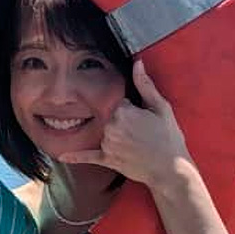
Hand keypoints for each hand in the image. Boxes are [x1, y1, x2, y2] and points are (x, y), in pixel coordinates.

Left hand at [59, 60, 194, 185]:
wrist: (170, 170)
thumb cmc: (169, 137)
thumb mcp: (161, 107)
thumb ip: (145, 85)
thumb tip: (137, 63)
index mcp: (123, 112)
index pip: (119, 102)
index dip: (132, 109)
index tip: (144, 117)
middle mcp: (111, 127)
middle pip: (110, 117)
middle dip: (124, 122)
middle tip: (143, 132)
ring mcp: (107, 144)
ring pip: (105, 133)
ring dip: (115, 136)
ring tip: (137, 145)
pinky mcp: (107, 159)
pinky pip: (88, 156)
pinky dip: (76, 157)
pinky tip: (63, 156)